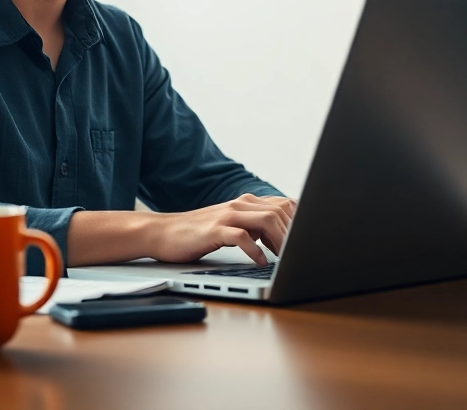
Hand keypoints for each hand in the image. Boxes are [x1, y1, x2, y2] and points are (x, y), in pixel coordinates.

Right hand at [148, 194, 297, 265]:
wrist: (162, 232)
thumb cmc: (197, 233)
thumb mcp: (230, 225)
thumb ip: (252, 225)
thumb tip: (279, 237)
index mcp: (245, 203)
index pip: (283, 204)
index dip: (299, 222)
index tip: (304, 241)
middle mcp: (238, 205)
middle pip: (280, 211)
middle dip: (293, 234)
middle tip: (296, 255)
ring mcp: (226, 216)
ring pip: (266, 220)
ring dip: (280, 240)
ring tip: (284, 258)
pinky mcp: (214, 230)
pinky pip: (242, 237)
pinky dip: (255, 251)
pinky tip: (260, 262)